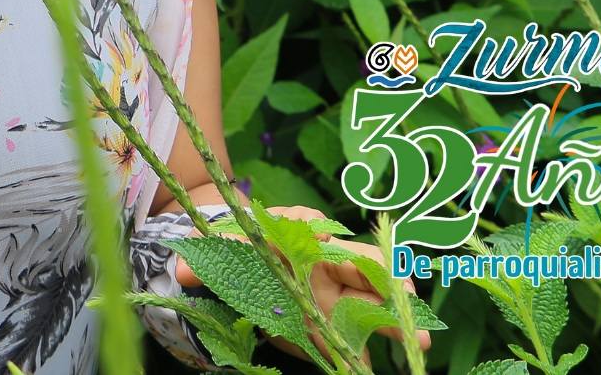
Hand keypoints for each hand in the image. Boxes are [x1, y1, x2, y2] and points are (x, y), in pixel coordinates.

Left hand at [172, 205, 432, 370]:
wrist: (230, 254)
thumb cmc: (235, 244)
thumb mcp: (220, 249)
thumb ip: (205, 262)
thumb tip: (181, 271)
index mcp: (311, 238)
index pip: (347, 243)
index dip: (372, 262)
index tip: (387, 278)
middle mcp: (330, 266)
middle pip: (372, 276)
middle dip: (396, 294)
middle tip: (415, 320)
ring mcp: (334, 296)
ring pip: (371, 308)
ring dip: (394, 324)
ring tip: (420, 343)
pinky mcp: (328, 325)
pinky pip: (353, 339)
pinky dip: (363, 352)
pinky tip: (368, 365)